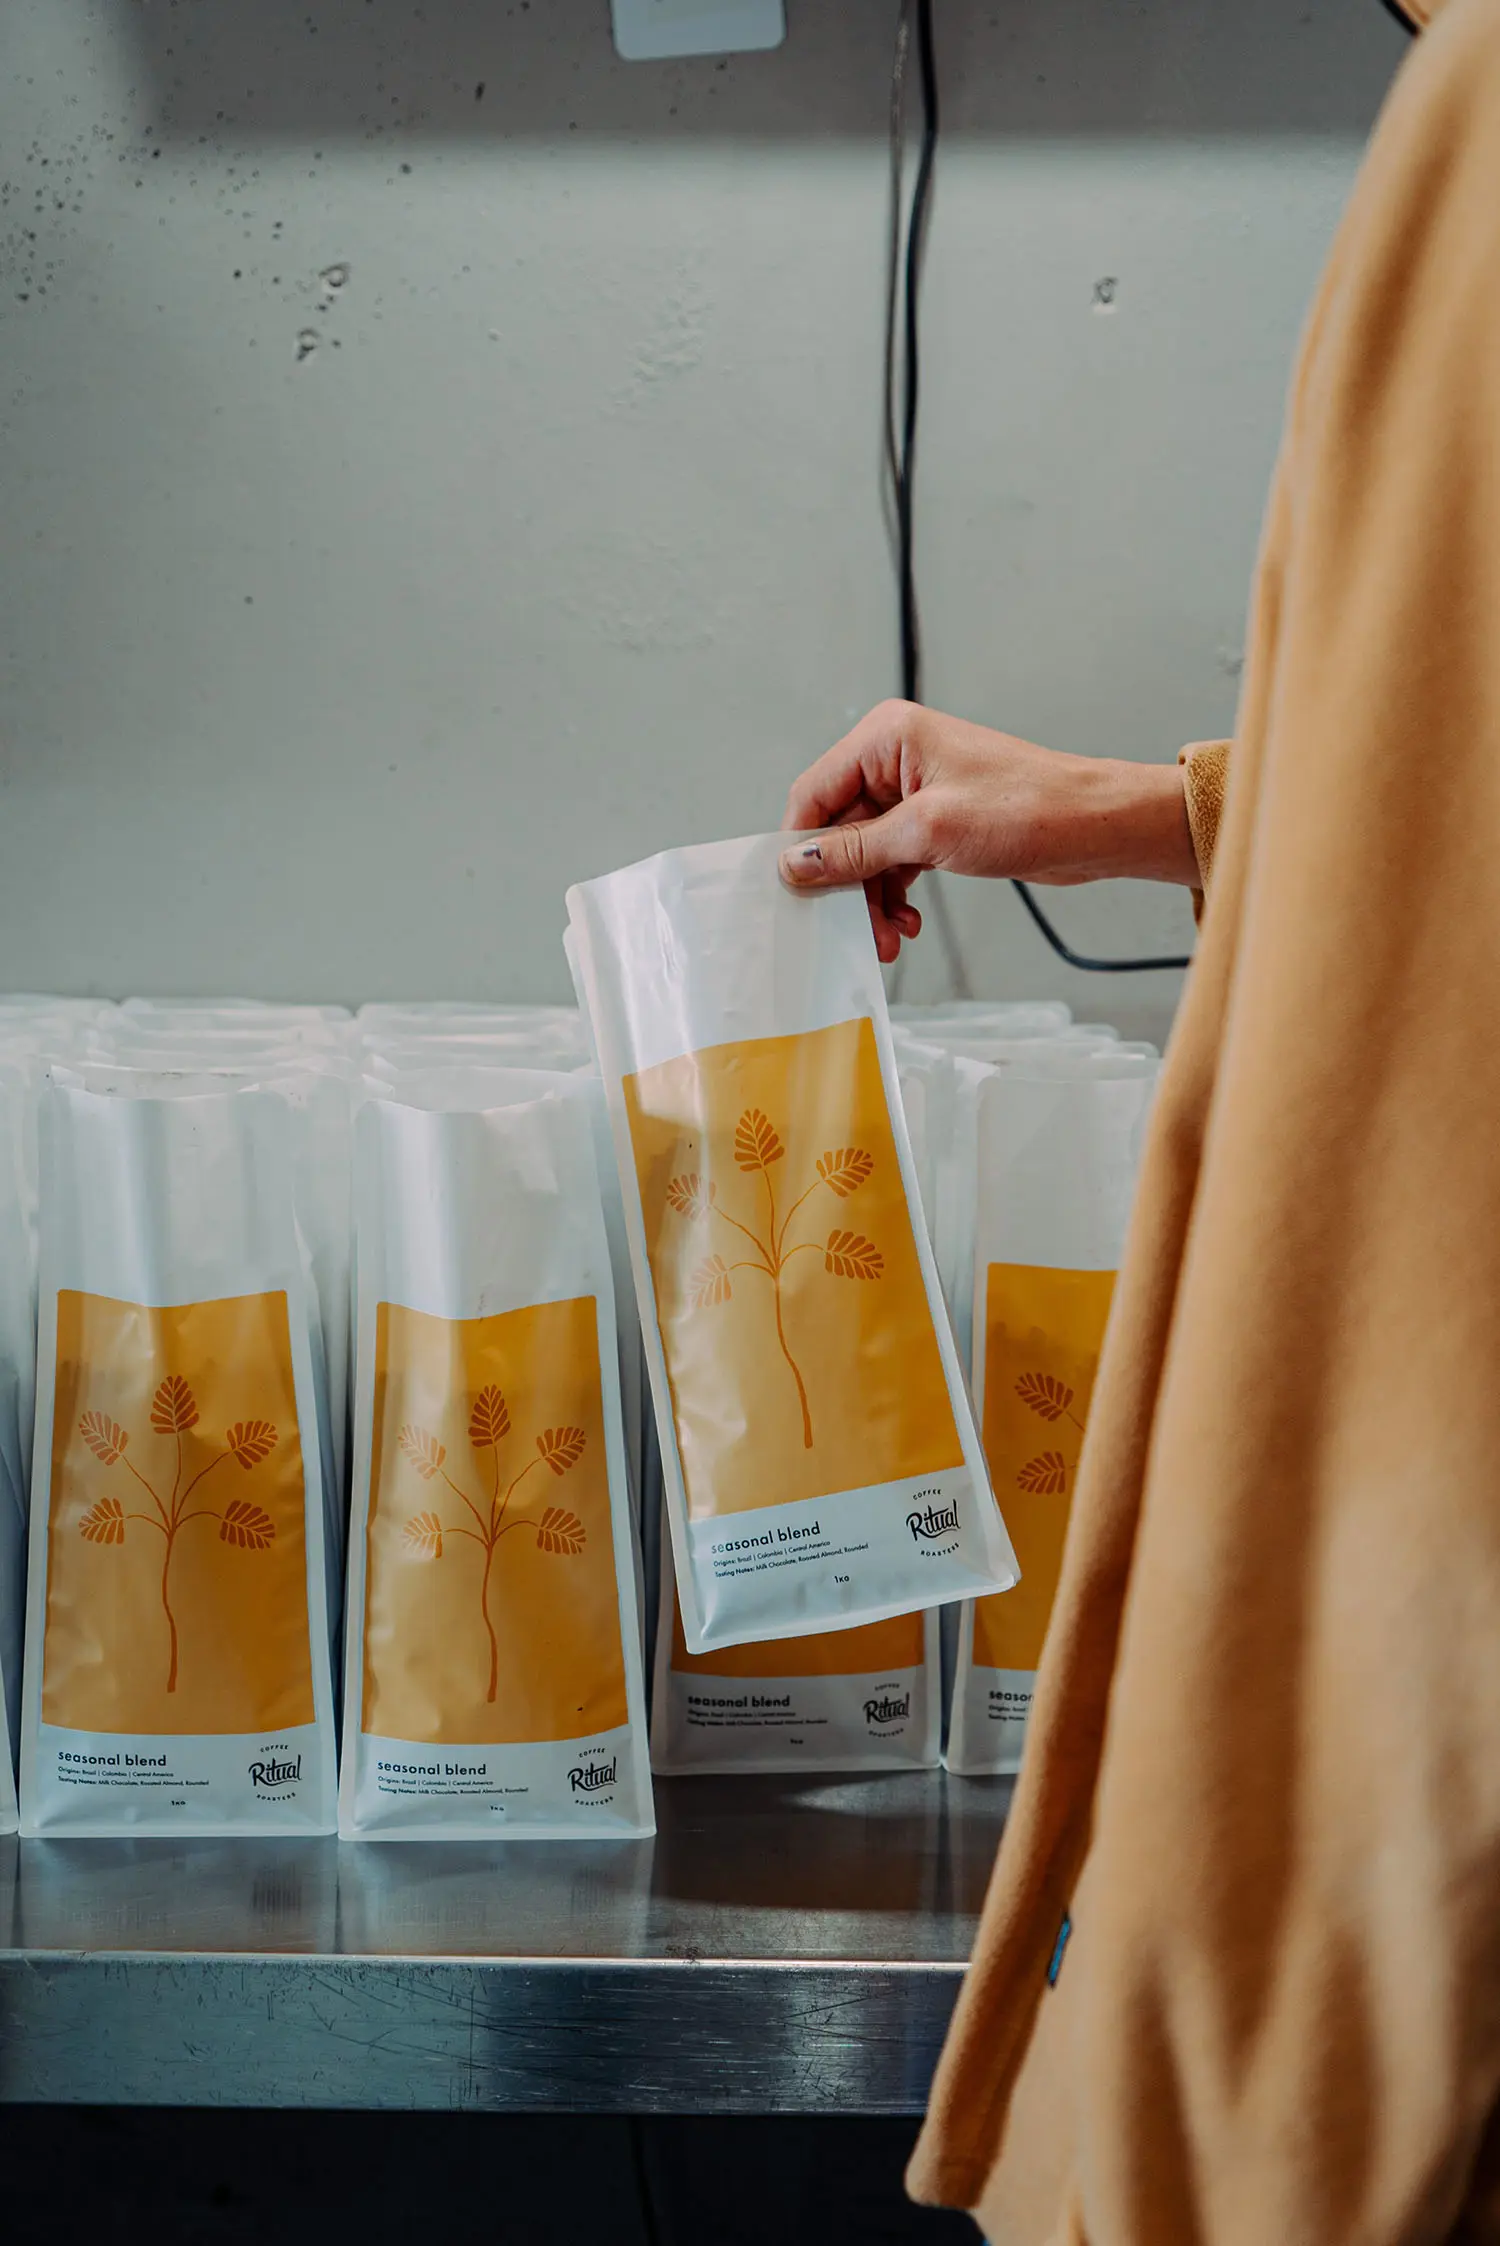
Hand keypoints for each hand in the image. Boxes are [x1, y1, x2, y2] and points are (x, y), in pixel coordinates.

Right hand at [779, 700, 1197, 962]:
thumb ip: (856, 850)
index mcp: (886, 737)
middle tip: (855, 931)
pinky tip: (905, 923)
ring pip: (865, 854)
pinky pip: (893, 862)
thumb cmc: (1029, 808)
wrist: (1094, 827)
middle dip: (846, 885)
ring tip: (888, 939)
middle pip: (839, 830)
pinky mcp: (934, 822)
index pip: (814, 793)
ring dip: (871, 899)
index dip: (803, 846)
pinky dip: (894, 895)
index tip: (798, 893)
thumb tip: (799, 862)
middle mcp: (895, 759)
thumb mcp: (928, 832)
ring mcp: (915, 792)